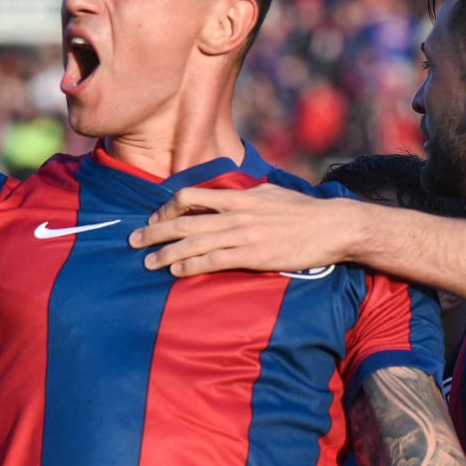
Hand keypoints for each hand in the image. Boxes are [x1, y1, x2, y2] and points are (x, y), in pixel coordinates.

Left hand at [127, 184, 351, 275]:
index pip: (191, 196)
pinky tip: (177, 272)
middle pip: (184, 220)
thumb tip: (226, 197)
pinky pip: (214, 260)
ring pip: (194, 242)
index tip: (154, 220)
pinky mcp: (254, 255)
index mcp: (238, 196)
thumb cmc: (303, 212)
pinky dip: (191, 265)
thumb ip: (244, 196)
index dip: (167, 209)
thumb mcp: (269, 193)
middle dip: (154, 231)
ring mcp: (244, 234)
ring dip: (166, 252)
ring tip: (147, 262)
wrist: (333, 226)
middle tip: (133, 241)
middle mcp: (236, 213)